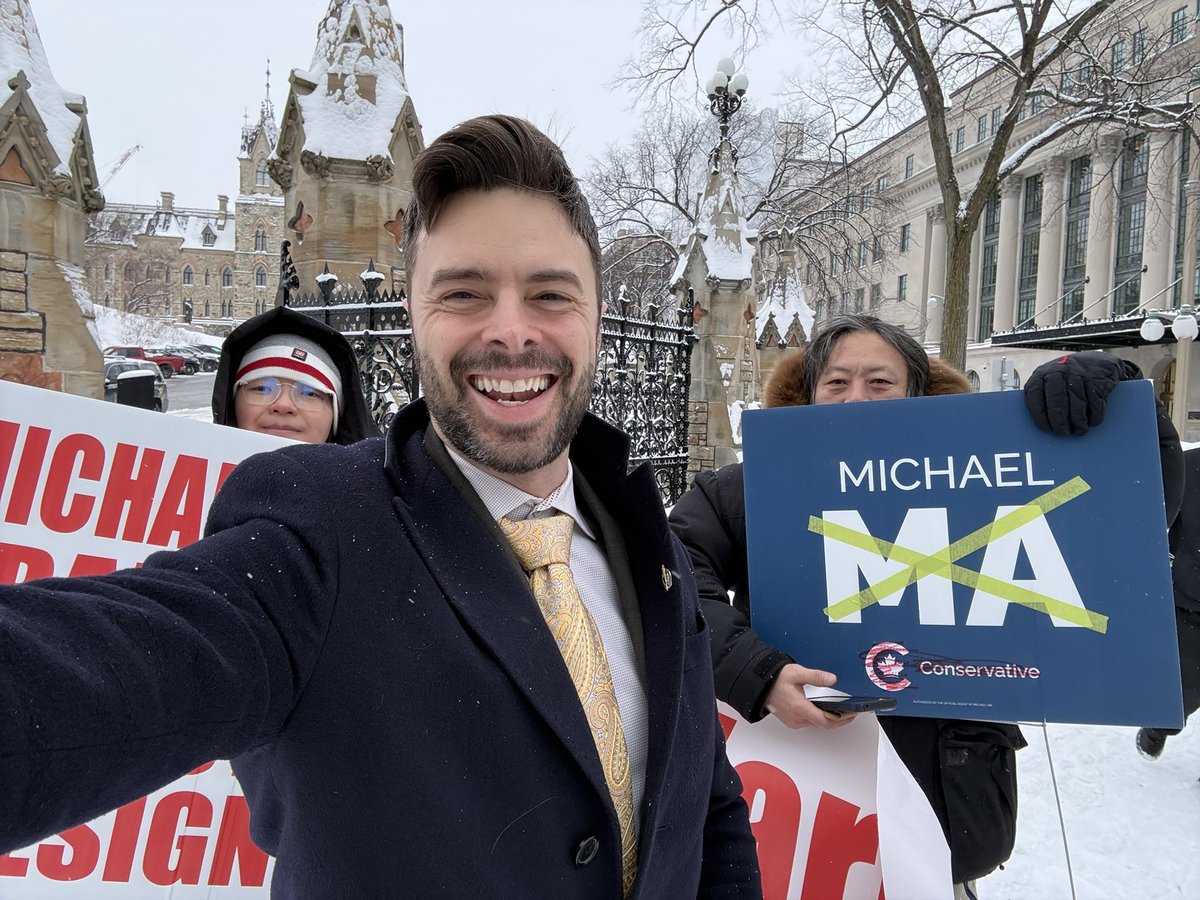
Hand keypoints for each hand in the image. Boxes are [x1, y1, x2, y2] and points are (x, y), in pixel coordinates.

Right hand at [764, 663, 854, 728]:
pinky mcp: (791, 721)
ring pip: (815, 724)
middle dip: (837, 719)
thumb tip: (832, 679)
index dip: (841, 720)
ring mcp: (793, 721)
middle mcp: (797, 718)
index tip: (851, 715)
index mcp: (800, 708)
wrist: (760, 685)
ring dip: (827, 718)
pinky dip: (817, 718)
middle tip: (848, 712)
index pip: (826, 721)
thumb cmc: (775, 680)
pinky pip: (808, 722)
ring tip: (837, 710)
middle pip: (823, 724)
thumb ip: (816, 676)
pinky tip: (821, 709)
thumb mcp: (797, 673)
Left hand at [1024, 351, 1139, 435]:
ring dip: (1078, 421)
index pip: (1035, 396)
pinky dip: (1094, 415)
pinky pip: (1095, 401)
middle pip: (1056, 401)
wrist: (1097, 362)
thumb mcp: (1051, 382)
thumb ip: (1044, 398)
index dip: (1040, 415)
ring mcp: (1079, 373)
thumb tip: (1043, 427)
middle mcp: (1058, 371)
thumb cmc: (1068, 378)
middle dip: (1060, 421)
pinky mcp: (1097, 378)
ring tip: (1079, 430)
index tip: (1046, 429)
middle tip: (1063, 433)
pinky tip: (1092, 422)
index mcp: (1041, 374)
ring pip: (1077, 402)